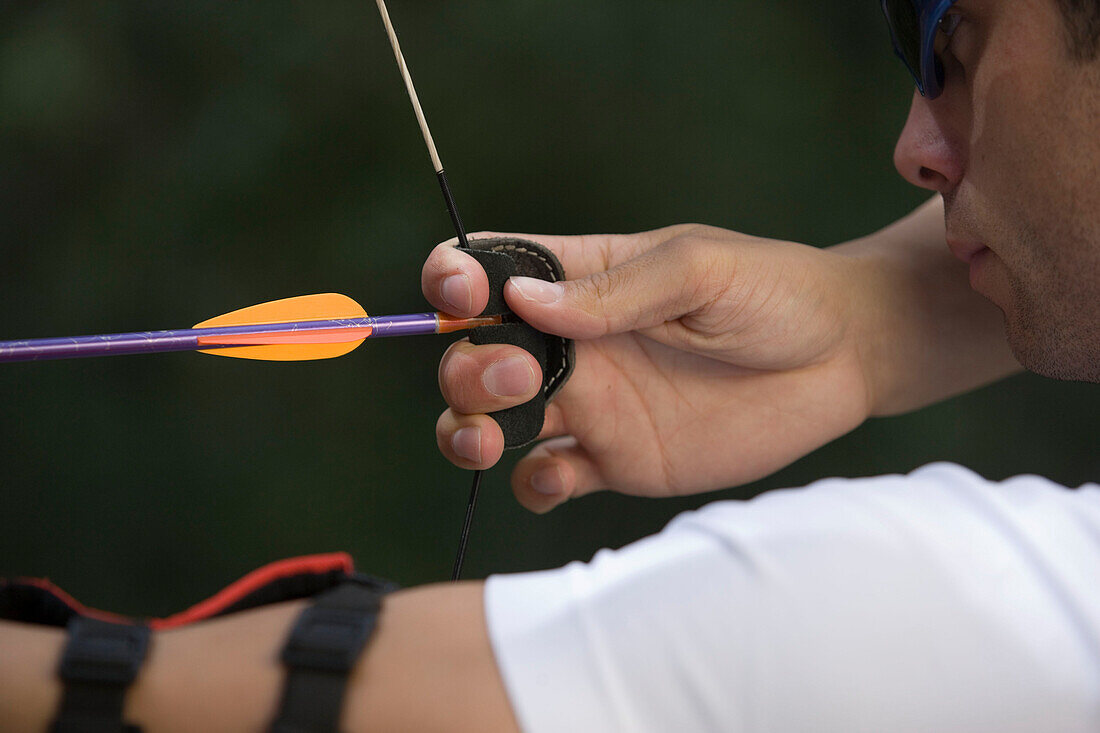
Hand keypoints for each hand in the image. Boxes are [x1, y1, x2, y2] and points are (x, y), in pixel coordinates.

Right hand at [423, 225, 871, 511]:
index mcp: (582, 279)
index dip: (453, 283)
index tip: (462, 299)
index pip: (489, 271)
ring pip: (492, 422)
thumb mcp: (701, 270)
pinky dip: (532, 485)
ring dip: (468, 430)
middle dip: (468, 370)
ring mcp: (592, 404)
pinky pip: (547, 478)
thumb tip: (522, 299)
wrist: (842, 361)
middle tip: (520, 380)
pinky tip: (560, 477)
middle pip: (474, 355)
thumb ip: (615, 290)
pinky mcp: (617, 459)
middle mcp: (572, 343)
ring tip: (490, 440)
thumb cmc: (776, 293)